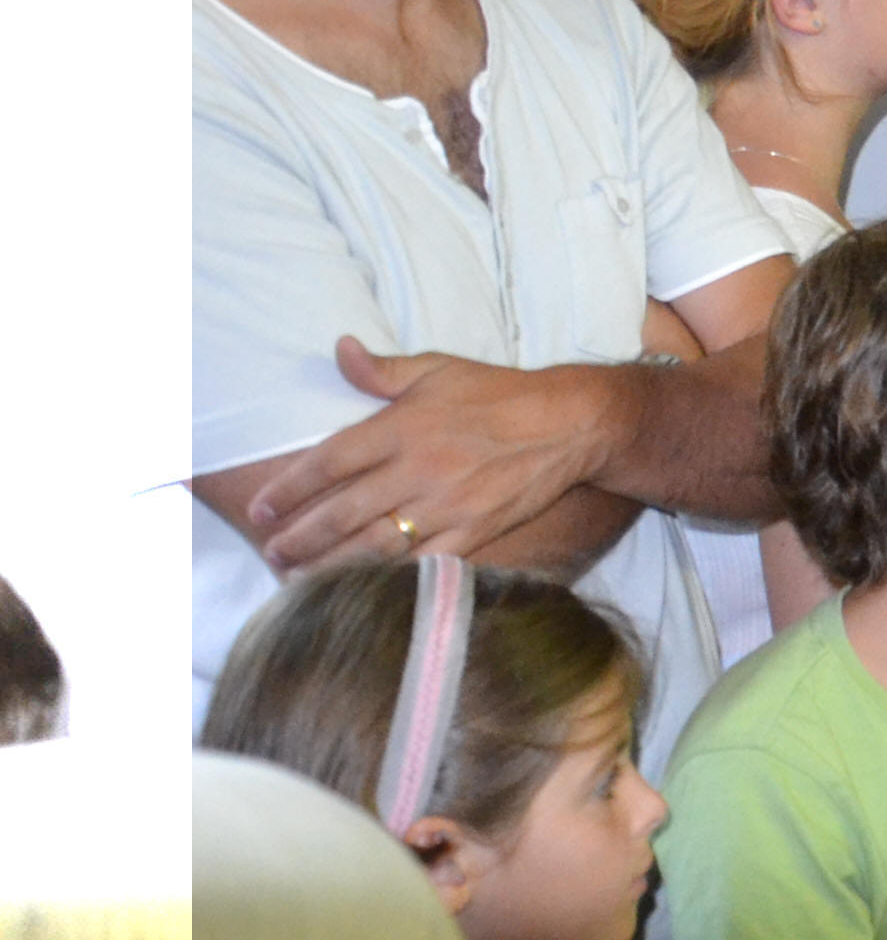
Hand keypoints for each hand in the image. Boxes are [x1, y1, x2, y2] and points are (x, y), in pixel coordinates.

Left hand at [239, 341, 620, 568]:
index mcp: (405, 427)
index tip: (260, 506)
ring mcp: (448, 506)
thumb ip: (384, 369)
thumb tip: (339, 349)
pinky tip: (362, 590)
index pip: (330, 461)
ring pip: (376, 545)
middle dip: (300, 536)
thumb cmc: (502, 393)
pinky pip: (423, 563)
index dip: (289, 488)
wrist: (572, 423)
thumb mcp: (441, 369)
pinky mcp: (476, 531)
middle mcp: (420, 470)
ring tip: (297, 578)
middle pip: (343, 511)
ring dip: (331, 564)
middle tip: (270, 551)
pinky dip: (388, 579)